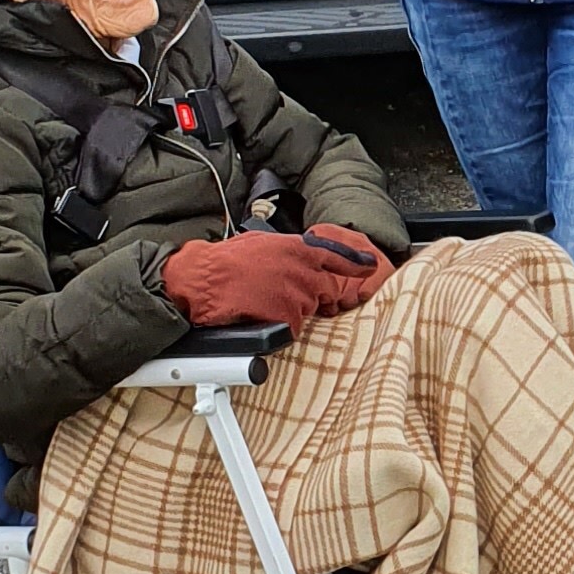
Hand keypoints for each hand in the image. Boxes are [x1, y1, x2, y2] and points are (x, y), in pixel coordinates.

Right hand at [162, 229, 388, 330]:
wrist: (202, 281)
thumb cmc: (223, 263)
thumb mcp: (260, 245)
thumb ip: (286, 253)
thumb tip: (300, 261)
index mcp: (296, 248)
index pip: (335, 255)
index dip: (355, 262)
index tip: (371, 265)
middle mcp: (302, 269)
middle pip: (323, 289)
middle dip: (310, 296)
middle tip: (280, 295)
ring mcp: (297, 294)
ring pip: (306, 310)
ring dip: (289, 311)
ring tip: (260, 302)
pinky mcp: (287, 317)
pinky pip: (290, 329)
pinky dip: (277, 328)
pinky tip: (258, 317)